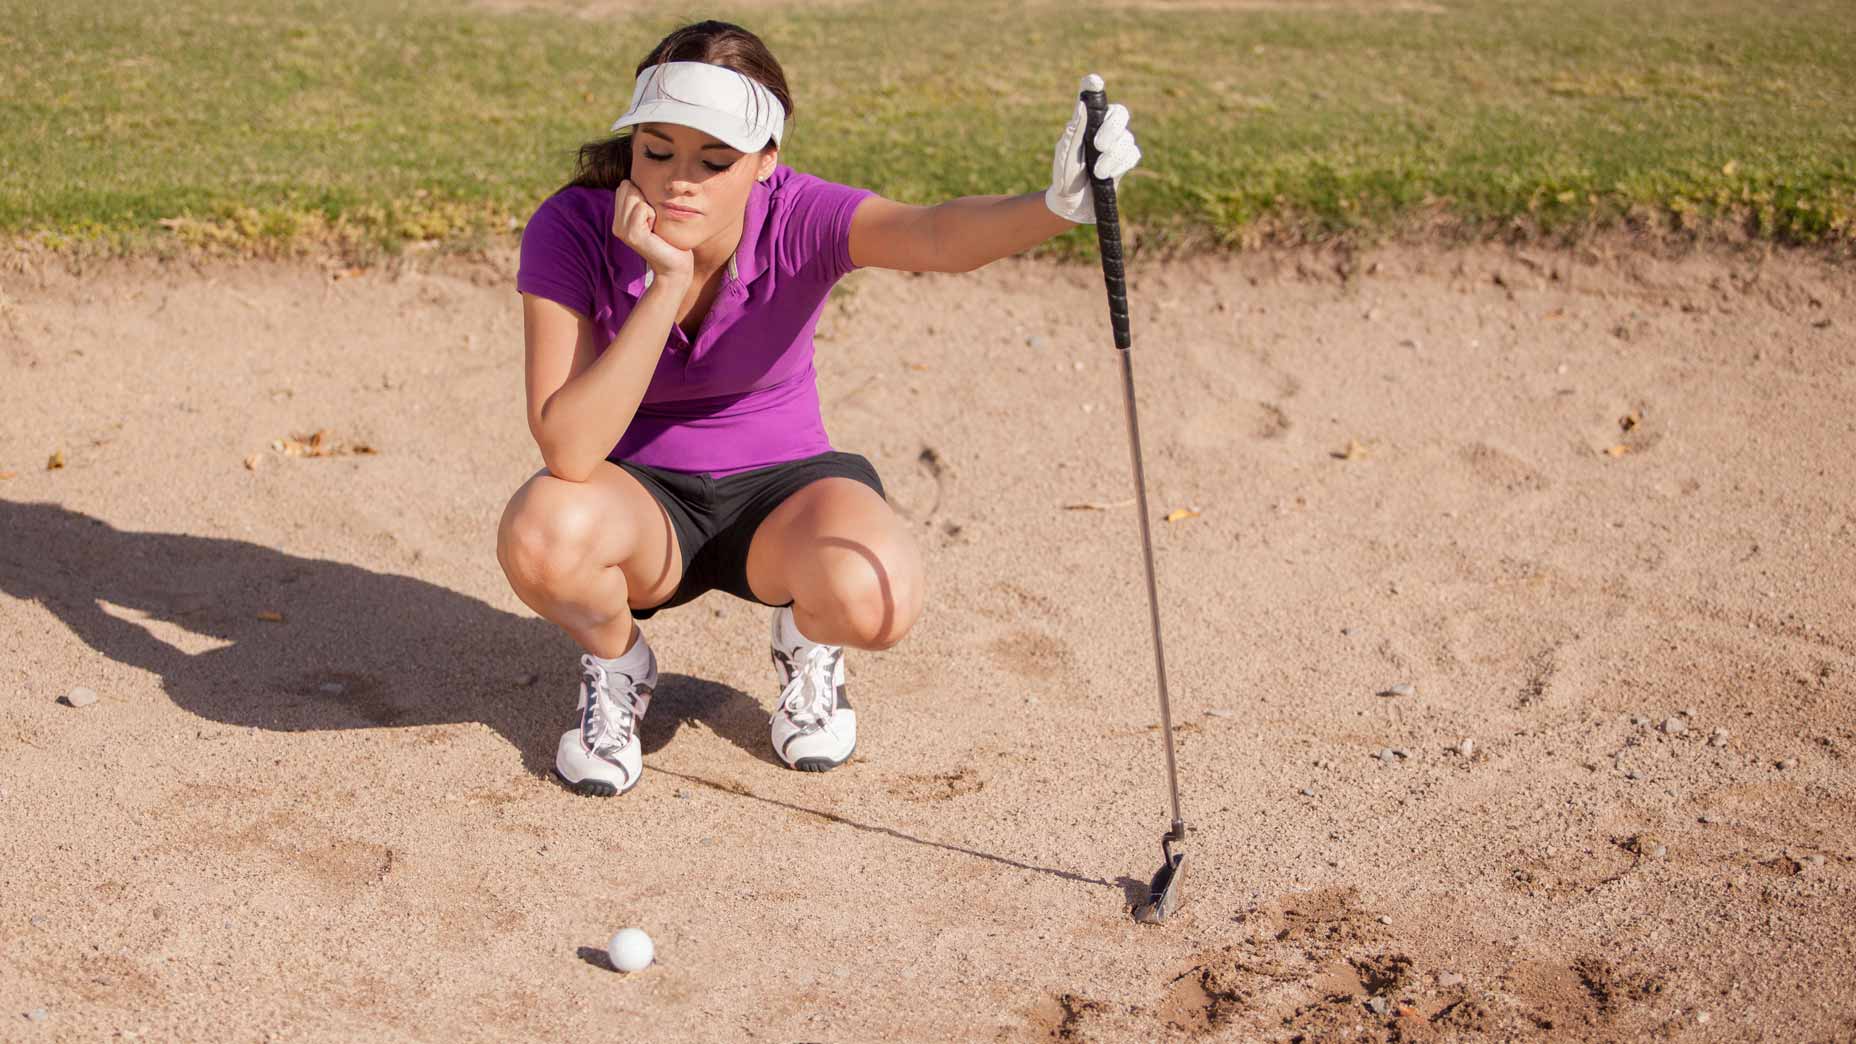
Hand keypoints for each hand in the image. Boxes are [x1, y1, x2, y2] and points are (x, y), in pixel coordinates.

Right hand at [612, 180, 693, 281]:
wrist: (675, 267)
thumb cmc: (669, 240)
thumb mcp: (652, 215)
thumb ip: (641, 199)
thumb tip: (632, 179)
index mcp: (619, 219)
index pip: (624, 186)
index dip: (643, 194)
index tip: (651, 216)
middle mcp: (617, 225)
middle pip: (627, 188)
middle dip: (646, 199)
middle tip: (654, 222)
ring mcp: (622, 230)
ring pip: (635, 196)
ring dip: (651, 208)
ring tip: (654, 227)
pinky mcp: (632, 235)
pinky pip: (642, 208)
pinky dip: (653, 215)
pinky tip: (655, 231)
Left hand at [1044, 73, 1141, 224]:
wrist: (1073, 204)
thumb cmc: (1065, 176)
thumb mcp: (1065, 155)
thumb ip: (1074, 131)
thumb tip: (1080, 105)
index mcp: (1085, 122)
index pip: (1093, 99)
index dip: (1094, 87)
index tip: (1092, 80)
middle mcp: (1103, 128)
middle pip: (1120, 113)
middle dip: (1112, 129)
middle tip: (1098, 145)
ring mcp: (1117, 142)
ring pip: (1126, 138)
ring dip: (1112, 157)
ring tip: (1098, 173)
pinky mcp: (1126, 159)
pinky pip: (1131, 154)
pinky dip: (1120, 165)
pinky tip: (1106, 175)